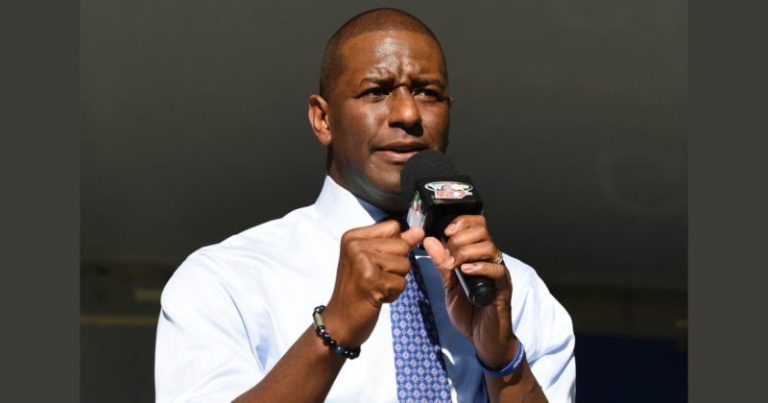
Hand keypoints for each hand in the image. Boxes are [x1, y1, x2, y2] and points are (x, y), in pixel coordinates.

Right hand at [322, 220, 424, 347]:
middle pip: (402, 245)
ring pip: (405, 264)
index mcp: (353, 236)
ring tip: (375, 287)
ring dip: (395, 280)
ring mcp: (362, 262)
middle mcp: (355, 245)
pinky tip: (376, 297)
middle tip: (375, 277)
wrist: (340, 321)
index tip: (377, 261)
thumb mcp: (371, 260)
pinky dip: (393, 294)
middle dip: (397, 265)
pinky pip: (402, 283)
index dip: (395, 245)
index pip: (393, 226)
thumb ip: (395, 243)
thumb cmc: (357, 290)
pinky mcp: (371, 280)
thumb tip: (419, 231)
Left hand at [422, 215, 515, 368]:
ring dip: (467, 252)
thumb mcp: (448, 285)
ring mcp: (498, 273)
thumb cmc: (469, 312)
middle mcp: (490, 260)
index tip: (446, 231)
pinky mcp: (503, 288)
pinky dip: (480, 267)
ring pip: (489, 247)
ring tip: (454, 265)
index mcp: (478, 256)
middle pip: (483, 231)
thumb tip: (429, 240)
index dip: (461, 222)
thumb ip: (441, 263)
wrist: (484, 339)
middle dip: (460, 237)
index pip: (476, 225)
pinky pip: (497, 270)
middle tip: (448, 254)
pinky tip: (465, 272)